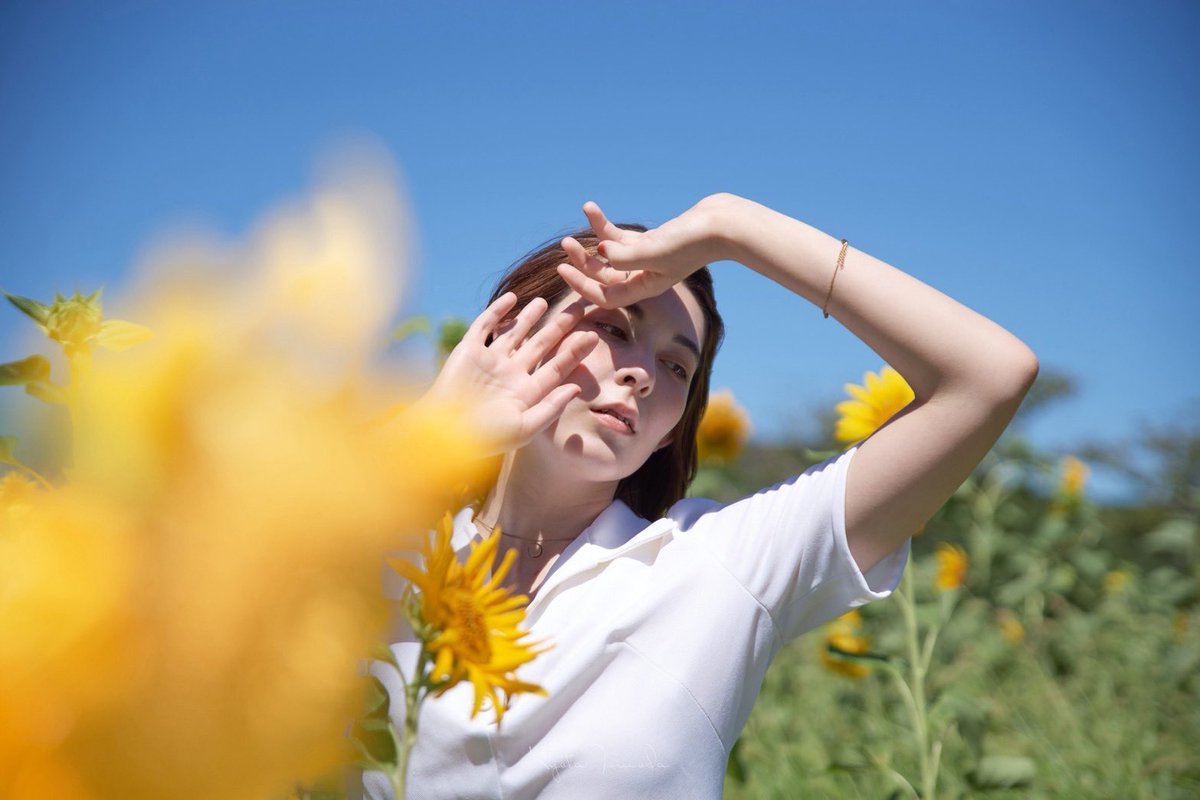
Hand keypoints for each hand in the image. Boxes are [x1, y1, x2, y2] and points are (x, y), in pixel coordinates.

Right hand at [421, 292, 597, 455]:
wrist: (446, 433)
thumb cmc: (485, 437)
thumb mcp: (524, 428)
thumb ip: (551, 408)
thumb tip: (576, 387)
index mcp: (526, 393)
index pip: (556, 368)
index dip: (574, 352)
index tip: (593, 336)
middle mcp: (511, 375)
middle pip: (541, 345)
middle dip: (560, 328)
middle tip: (579, 309)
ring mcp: (490, 362)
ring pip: (515, 333)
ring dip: (530, 317)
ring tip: (546, 301)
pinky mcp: (469, 351)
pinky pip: (485, 326)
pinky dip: (498, 311)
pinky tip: (513, 298)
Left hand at [555, 194, 737, 308]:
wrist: (722, 224)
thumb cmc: (692, 242)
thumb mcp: (655, 251)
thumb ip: (626, 255)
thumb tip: (601, 251)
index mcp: (645, 287)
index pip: (606, 296)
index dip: (582, 286)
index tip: (563, 269)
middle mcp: (644, 276)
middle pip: (605, 275)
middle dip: (584, 261)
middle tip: (566, 245)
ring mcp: (647, 258)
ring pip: (611, 253)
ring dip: (593, 239)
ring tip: (581, 217)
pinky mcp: (652, 240)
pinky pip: (621, 237)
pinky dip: (605, 225)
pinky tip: (591, 208)